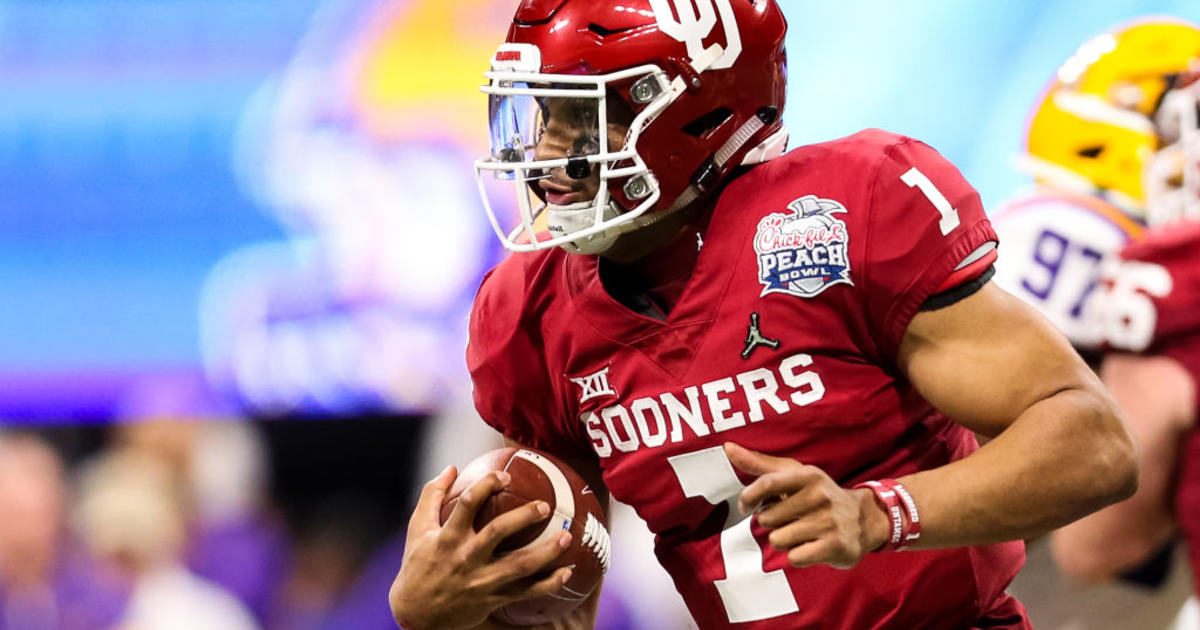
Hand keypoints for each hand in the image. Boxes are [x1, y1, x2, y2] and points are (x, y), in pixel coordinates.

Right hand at [390, 466, 572, 629]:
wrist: (417, 613)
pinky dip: (549, 583)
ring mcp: (481, 580)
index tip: (505, 475)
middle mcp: (466, 557)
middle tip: (545, 506)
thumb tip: (452, 468)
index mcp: (448, 537)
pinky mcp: (493, 599)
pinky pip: (526, 592)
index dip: (487, 485)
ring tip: (568, 536)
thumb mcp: (418, 529)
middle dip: (523, 517)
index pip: (468, 504)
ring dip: (546, 552)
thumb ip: (432, 495)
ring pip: (520, 566)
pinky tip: (568, 572)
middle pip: (498, 532)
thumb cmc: (418, 565)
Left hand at [724, 442, 889, 568]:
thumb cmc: (817, 495)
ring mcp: (829, 522)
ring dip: (784, 540)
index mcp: (807, 476)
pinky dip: (797, 556)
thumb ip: (759, 464)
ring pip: (778, 539)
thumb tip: (728, 448)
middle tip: (789, 519)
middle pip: (767, 518)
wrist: (862, 520)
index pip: (767, 483)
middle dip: (771, 522)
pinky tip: (810, 546)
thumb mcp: (793, 474)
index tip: (745, 506)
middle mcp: (819, 496)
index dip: (749, 497)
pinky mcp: (834, 546)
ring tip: (801, 532)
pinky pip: (794, 557)